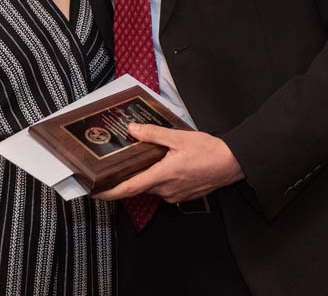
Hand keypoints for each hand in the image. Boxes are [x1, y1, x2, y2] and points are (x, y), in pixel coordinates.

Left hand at [92, 124, 243, 203]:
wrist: (233, 163)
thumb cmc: (209, 151)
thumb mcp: (179, 137)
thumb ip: (153, 134)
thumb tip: (132, 130)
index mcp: (162, 176)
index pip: (128, 188)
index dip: (109, 192)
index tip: (94, 192)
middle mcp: (166, 190)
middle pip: (139, 186)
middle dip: (130, 176)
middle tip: (121, 164)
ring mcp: (175, 195)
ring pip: (152, 186)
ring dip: (147, 175)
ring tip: (149, 158)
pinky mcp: (183, 195)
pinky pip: (164, 188)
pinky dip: (160, 178)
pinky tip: (165, 164)